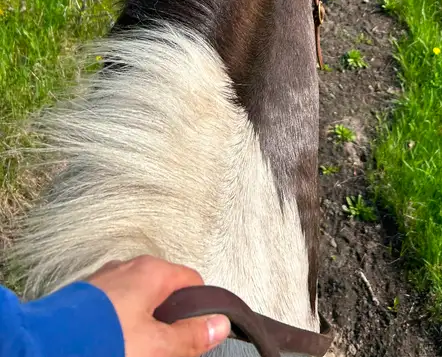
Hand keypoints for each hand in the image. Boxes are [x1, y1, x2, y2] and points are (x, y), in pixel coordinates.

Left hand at [87, 255, 230, 356]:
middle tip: (166, 348)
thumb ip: (191, 335)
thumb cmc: (106, 340)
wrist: (46, 347)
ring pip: (138, 298)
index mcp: (152, 271)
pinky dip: (120, 321)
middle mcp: (129, 266)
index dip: (199, 309)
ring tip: (137, 348)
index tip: (196, 334)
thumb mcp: (157, 345)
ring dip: (143, 321)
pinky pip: (114, 305)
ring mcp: (104, 279)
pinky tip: (113, 341)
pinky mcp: (84, 295)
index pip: (192, 281)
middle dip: (168, 318)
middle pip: (164, 290)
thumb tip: (221, 323)